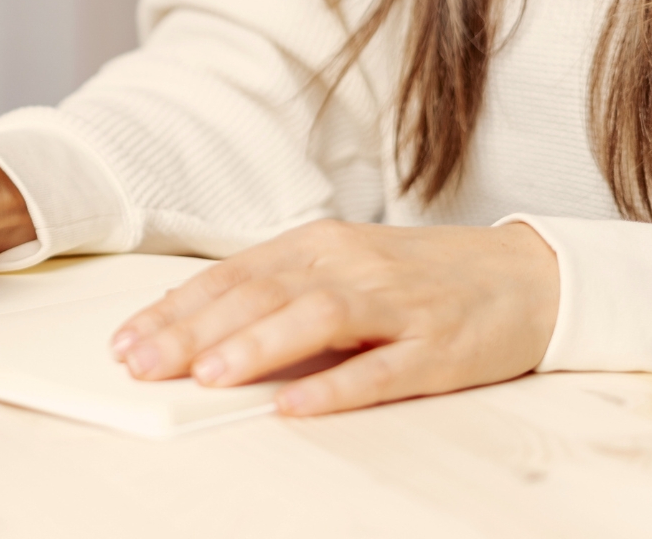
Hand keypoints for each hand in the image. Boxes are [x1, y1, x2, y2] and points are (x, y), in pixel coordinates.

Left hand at [110, 219, 559, 414]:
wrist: (524, 274)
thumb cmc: (412, 276)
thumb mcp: (338, 267)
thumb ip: (273, 291)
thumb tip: (191, 323)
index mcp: (316, 245)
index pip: (231, 275)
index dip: (175, 308)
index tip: (126, 339)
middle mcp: (349, 265)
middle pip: (261, 295)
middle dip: (195, 331)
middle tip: (143, 362)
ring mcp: (395, 304)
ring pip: (316, 318)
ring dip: (258, 346)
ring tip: (208, 376)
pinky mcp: (438, 347)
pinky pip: (383, 369)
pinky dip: (337, 387)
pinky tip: (297, 405)